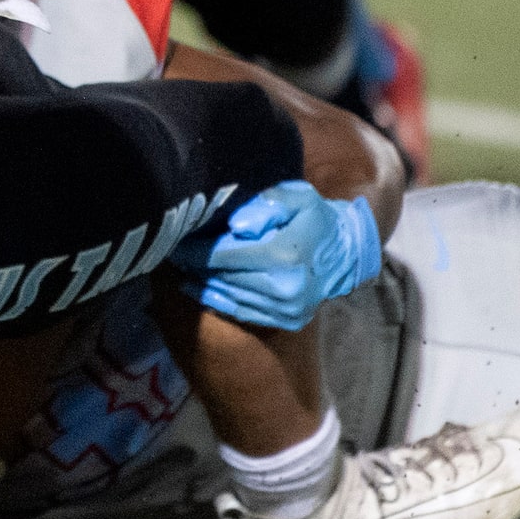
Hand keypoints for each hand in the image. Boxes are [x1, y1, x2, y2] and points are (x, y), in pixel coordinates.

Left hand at [167, 180, 381, 331]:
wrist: (346, 253)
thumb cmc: (316, 219)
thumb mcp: (298, 197)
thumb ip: (267, 205)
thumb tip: (235, 225)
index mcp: (285, 255)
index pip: (226, 255)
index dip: (196, 249)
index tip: (177, 241)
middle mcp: (286, 287)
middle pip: (224, 277)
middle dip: (195, 266)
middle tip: (173, 254)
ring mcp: (287, 308)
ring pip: (229, 297)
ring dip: (202, 285)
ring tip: (183, 270)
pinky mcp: (286, 320)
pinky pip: (242, 312)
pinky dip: (218, 301)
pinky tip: (201, 289)